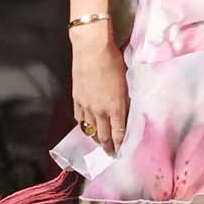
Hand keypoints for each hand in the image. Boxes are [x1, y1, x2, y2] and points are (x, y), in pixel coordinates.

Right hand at [70, 29, 129, 153]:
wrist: (92, 49)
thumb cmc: (113, 61)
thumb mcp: (127, 82)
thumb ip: (126, 100)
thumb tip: (126, 110)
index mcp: (116, 106)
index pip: (119, 133)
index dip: (120, 145)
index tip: (121, 152)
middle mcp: (100, 110)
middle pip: (103, 136)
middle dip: (108, 147)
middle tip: (110, 153)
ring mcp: (86, 106)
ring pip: (90, 129)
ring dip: (95, 138)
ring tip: (99, 142)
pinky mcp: (76, 99)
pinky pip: (79, 118)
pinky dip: (83, 125)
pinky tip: (86, 127)